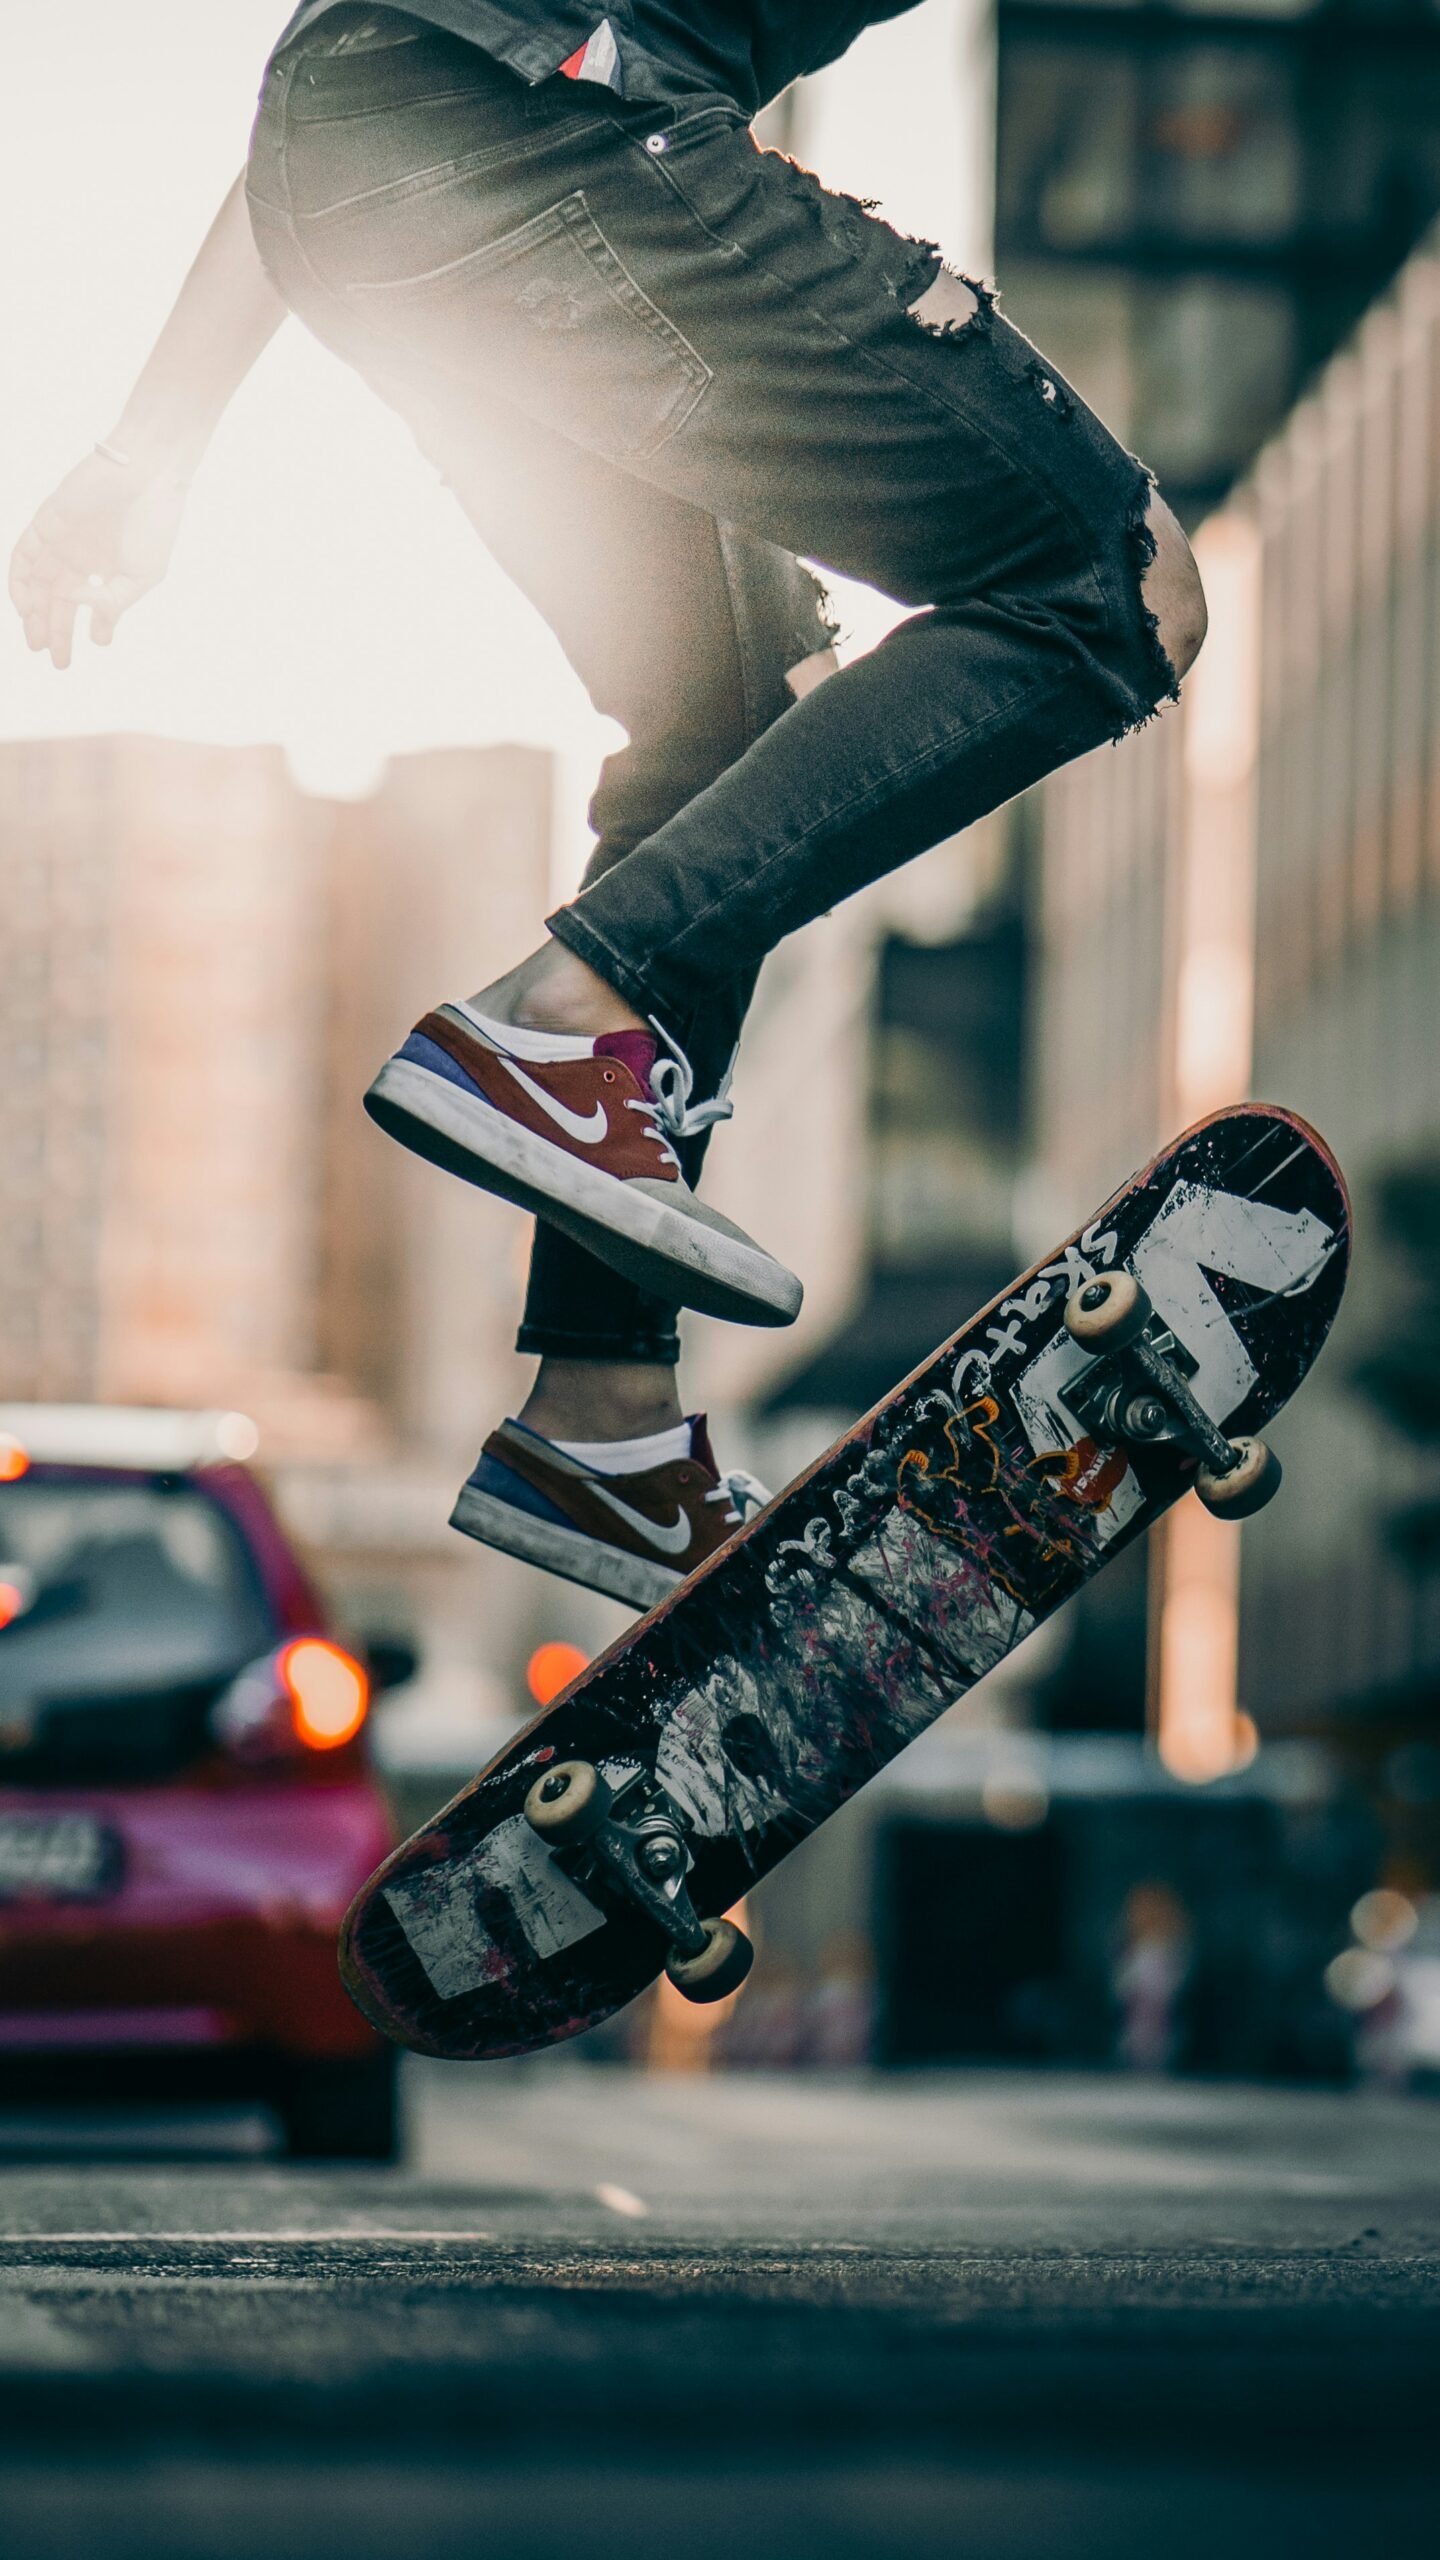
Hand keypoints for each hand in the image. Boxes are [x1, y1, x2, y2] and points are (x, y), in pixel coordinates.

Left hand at [8, 445, 192, 669]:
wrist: (148, 476)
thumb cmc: (153, 524)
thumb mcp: (140, 578)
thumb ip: (111, 602)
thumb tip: (80, 615)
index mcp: (110, 565)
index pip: (92, 603)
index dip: (93, 628)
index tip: (95, 645)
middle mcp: (84, 554)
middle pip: (60, 600)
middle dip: (57, 631)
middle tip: (58, 661)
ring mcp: (64, 539)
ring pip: (40, 583)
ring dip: (35, 614)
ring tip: (37, 641)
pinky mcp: (47, 522)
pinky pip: (25, 555)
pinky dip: (21, 582)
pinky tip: (25, 606)